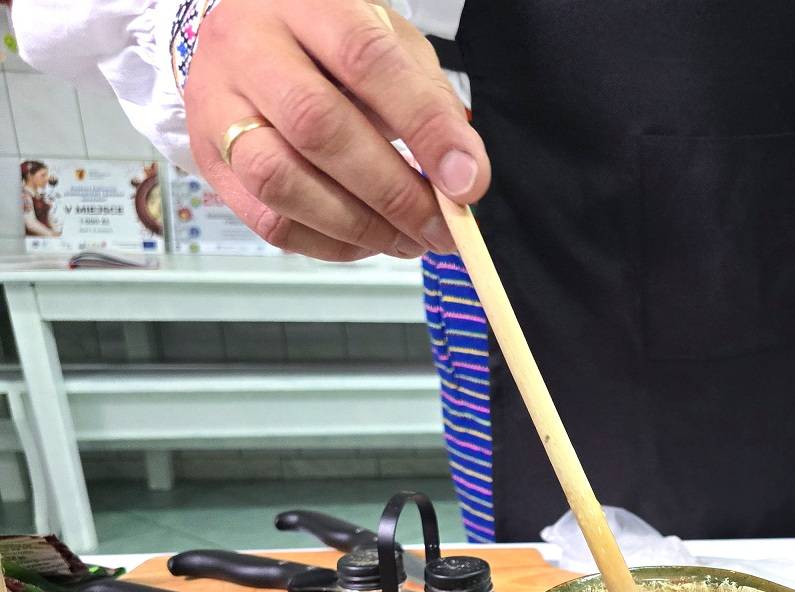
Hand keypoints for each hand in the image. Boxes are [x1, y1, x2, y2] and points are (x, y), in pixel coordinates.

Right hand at [184, 0, 490, 260]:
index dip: (423, 128)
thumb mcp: (391, 46)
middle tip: (441, 229)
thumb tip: (463, 179)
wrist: (245, 35)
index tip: (467, 182)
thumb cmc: (331, 44)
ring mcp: (216, 105)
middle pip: (316, 126)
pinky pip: (266, 220)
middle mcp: (248, 48)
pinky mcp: (208, 159)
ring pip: (279, 180)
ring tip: (409, 241)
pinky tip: (367, 241)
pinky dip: (328, 244)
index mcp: (305, 4)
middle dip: (392, 192)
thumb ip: (430, 104)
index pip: (366, 60)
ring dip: (358, 227)